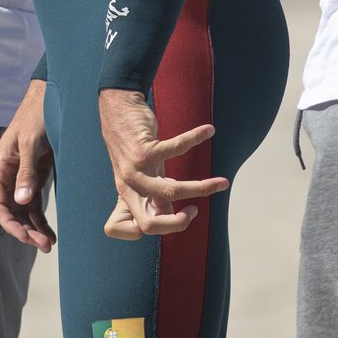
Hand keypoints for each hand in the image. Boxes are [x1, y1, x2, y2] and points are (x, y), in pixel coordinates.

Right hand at [0, 82, 55, 250]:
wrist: (50, 99)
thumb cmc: (36, 116)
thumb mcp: (31, 143)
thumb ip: (26, 172)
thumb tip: (20, 201)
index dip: (10, 224)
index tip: (26, 237)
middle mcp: (5, 176)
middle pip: (10, 213)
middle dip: (24, 231)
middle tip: (43, 245)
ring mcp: (19, 179)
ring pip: (22, 212)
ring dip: (33, 229)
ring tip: (49, 244)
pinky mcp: (32, 178)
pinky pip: (32, 205)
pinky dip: (39, 219)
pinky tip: (49, 232)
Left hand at [96, 87, 225, 239]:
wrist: (115, 108)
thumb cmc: (131, 144)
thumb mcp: (138, 174)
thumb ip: (151, 196)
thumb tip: (169, 214)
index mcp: (127, 196)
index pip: (128, 229)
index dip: (151, 230)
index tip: (175, 215)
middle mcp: (129, 187)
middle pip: (149, 225)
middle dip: (178, 224)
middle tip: (195, 211)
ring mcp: (134, 170)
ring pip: (172, 191)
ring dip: (202, 188)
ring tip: (222, 183)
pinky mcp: (143, 150)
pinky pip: (176, 149)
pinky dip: (196, 139)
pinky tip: (208, 131)